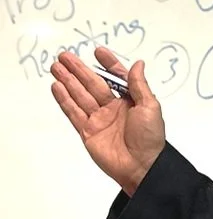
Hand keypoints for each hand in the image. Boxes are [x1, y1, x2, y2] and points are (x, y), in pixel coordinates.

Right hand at [51, 46, 165, 195]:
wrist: (141, 167)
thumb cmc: (150, 138)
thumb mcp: (150, 107)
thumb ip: (139, 85)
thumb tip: (138, 64)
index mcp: (130, 101)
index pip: (116, 78)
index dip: (107, 65)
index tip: (98, 52)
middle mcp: (113, 108)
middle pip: (92, 84)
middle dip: (78, 69)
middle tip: (65, 56)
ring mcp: (99, 120)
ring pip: (80, 95)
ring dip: (68, 81)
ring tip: (56, 66)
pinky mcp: (87, 132)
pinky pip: (74, 113)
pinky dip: (65, 100)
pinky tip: (57, 86)